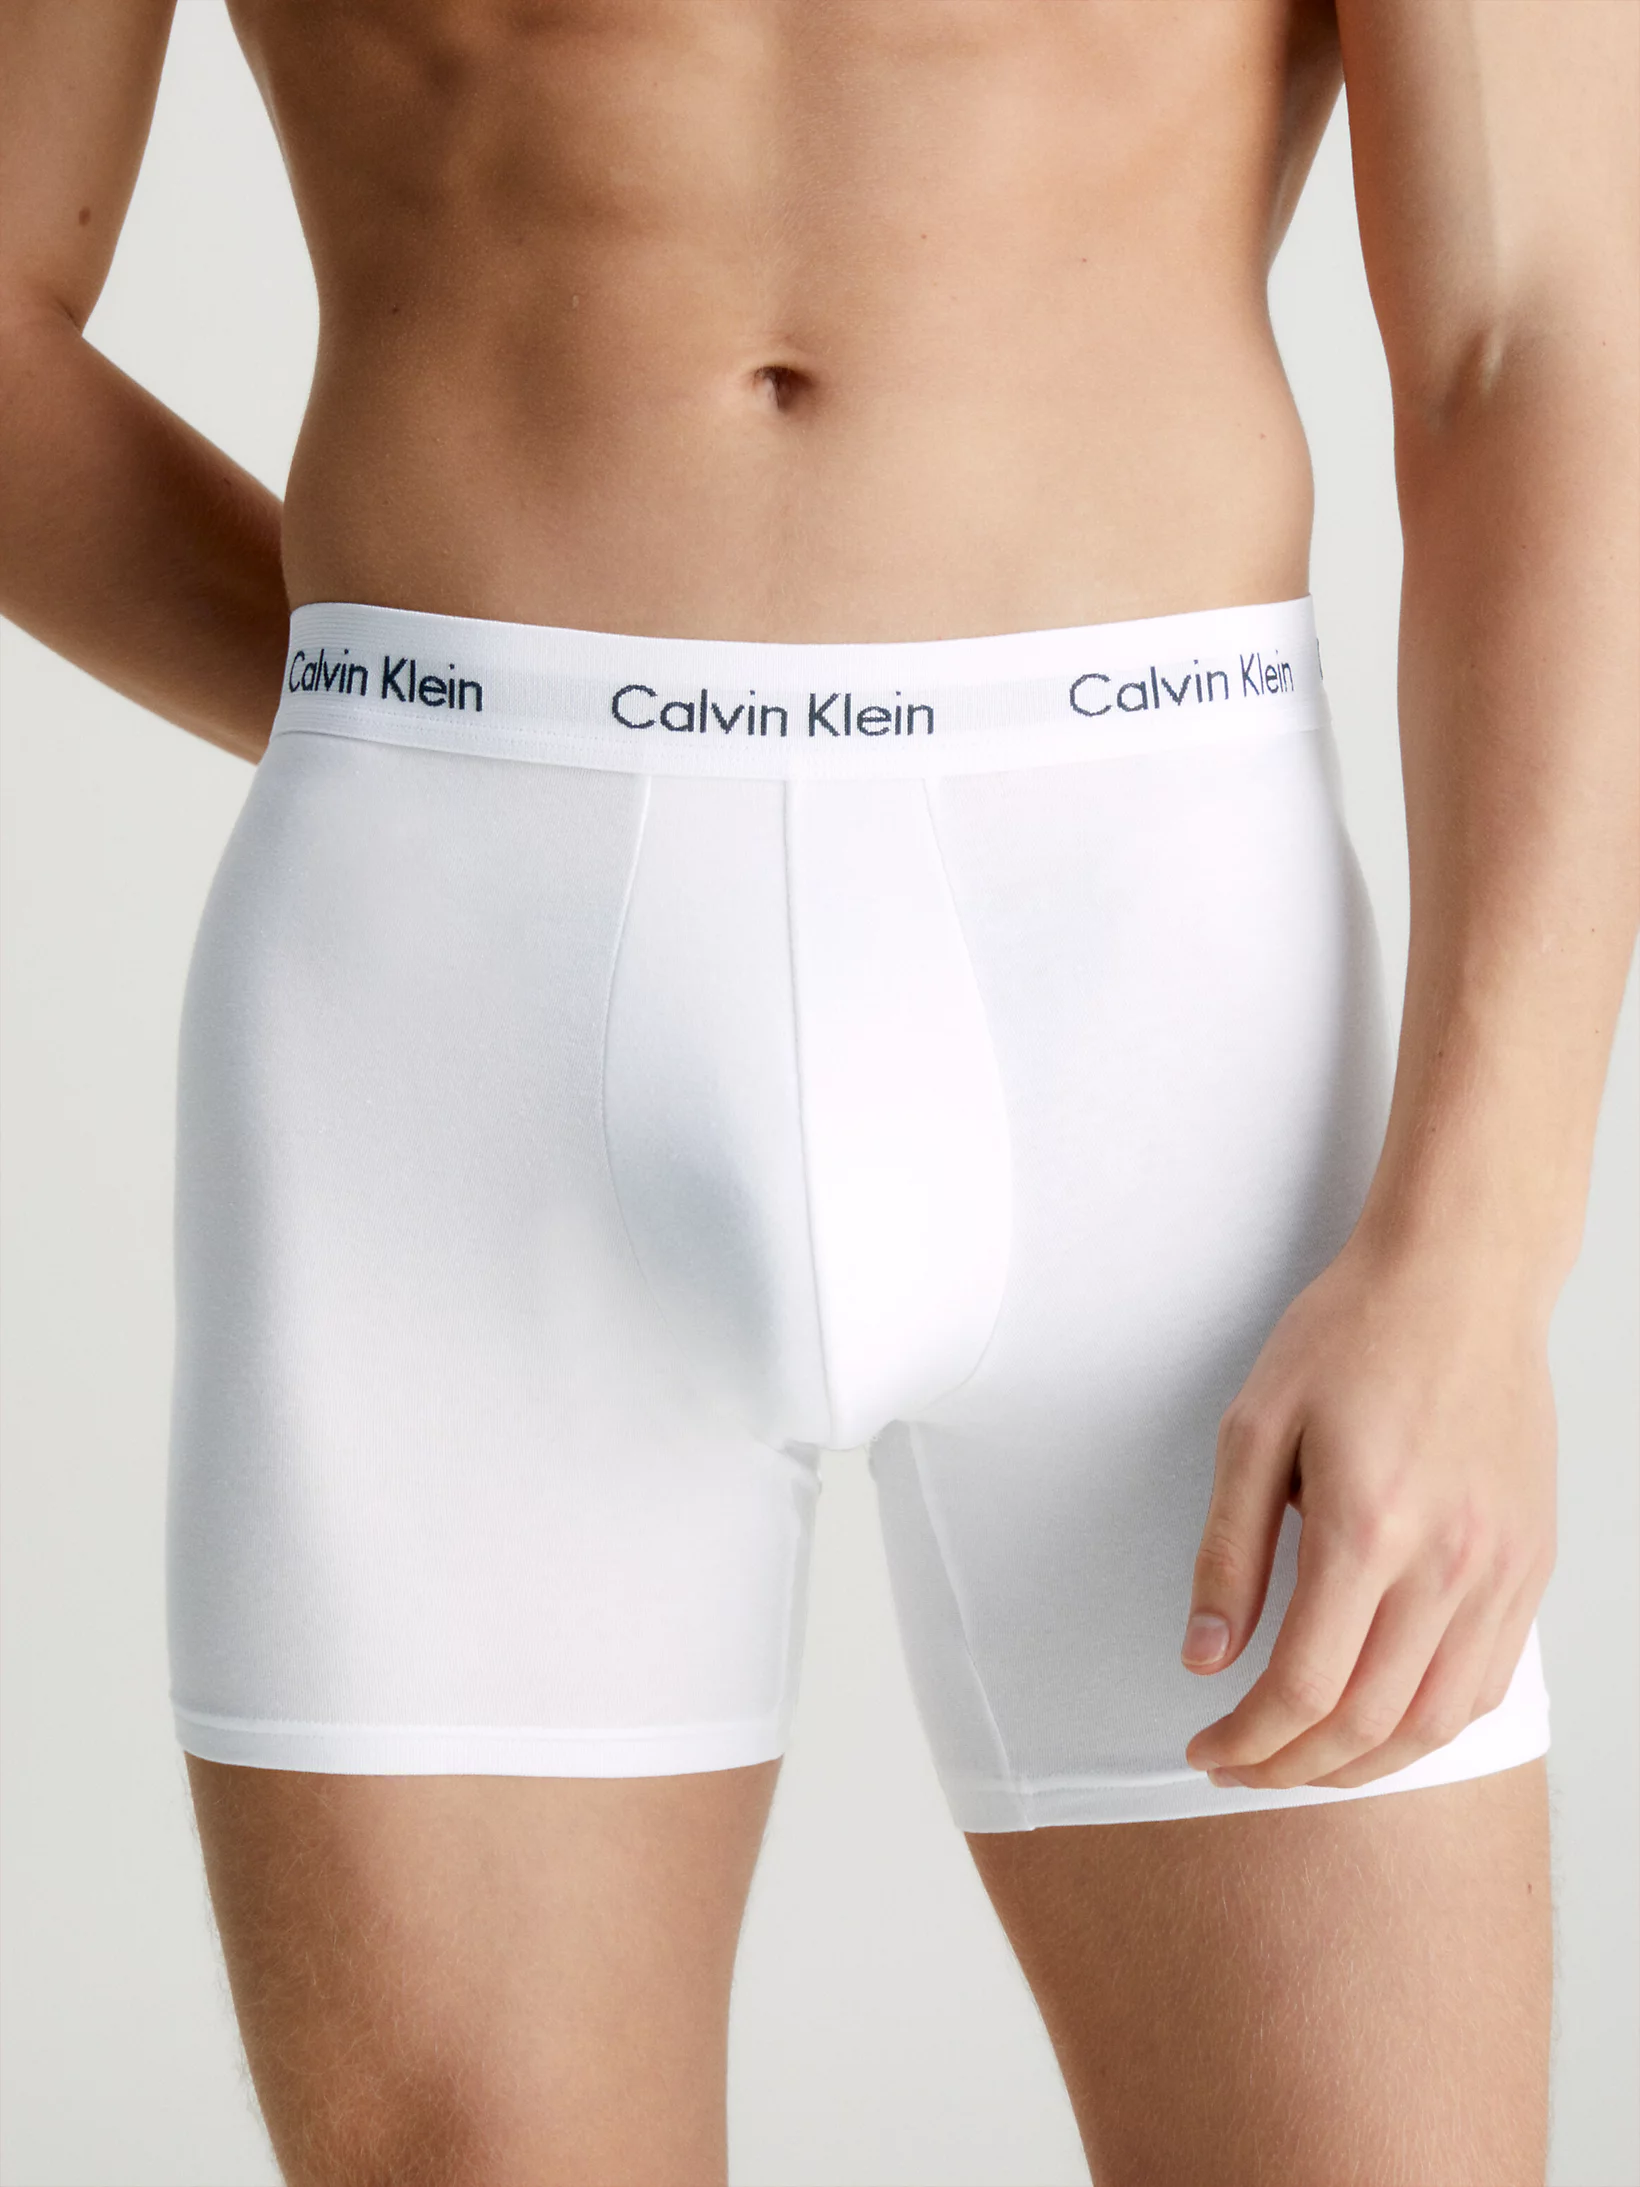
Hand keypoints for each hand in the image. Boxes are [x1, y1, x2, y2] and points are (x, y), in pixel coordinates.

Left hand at [1180, 1234, 1557, 1790]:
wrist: (1460, 1281)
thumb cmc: (1352, 1336)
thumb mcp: (1254, 1427)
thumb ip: (1229, 1552)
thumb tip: (1206, 1656)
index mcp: (1367, 1526)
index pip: (1305, 1687)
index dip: (1249, 1739)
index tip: (1206, 1745)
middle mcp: (1448, 1562)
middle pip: (1370, 1722)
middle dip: (1292, 1766)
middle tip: (1239, 1765)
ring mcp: (1502, 1570)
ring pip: (1438, 1721)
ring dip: (1363, 1764)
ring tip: (1301, 1761)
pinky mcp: (1531, 1565)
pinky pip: (1488, 1683)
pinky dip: (1431, 1726)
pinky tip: (1382, 1721)